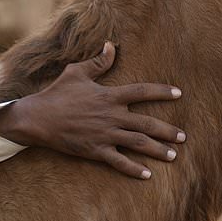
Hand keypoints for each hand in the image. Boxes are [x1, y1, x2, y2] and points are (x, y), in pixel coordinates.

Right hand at [0, 42, 185, 178]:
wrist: (37, 118)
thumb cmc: (57, 93)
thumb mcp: (77, 72)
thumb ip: (98, 62)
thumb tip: (111, 46)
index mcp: (110, 96)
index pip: (142, 92)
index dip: (162, 92)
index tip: (179, 94)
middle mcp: (112, 116)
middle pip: (147, 123)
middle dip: (168, 131)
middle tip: (183, 137)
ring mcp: (105, 134)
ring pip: (138, 143)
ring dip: (158, 150)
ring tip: (173, 156)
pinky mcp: (96, 150)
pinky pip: (119, 161)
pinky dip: (134, 169)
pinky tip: (147, 175)